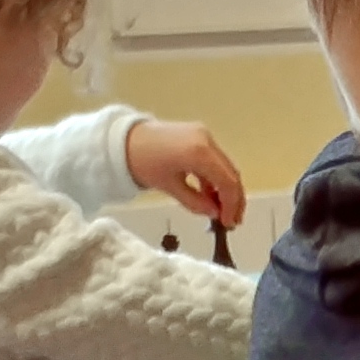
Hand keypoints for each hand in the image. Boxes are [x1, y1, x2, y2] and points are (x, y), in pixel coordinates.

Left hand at [125, 119, 245, 223]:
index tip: (229, 223)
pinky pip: (215, 160)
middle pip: (231, 173)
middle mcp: (207, 141)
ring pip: (225, 167)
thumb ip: (195, 202)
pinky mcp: (199, 136)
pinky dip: (216, 178)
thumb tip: (214, 214)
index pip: (227, 182)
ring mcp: (204, 136)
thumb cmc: (143, 163)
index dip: (231, 205)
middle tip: (232, 220)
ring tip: (222, 211)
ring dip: (226, 189)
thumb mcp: (169, 187)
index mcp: (199, 153)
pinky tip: (210, 195)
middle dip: (234, 199)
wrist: (124, 140)